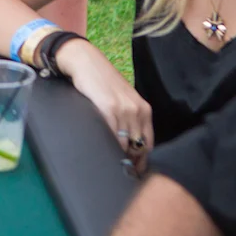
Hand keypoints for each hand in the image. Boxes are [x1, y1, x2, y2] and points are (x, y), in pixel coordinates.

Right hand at [57, 39, 154, 172]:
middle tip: (122, 173)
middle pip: (138, 147)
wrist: (86, 62)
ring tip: (110, 166)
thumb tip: (128, 145)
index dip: (142, 161)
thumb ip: (129, 119)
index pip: (148, 144)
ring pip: (125, 144)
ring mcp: (124, 109)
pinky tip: (102, 151)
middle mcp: (137, 110)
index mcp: (144, 109)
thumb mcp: (122, 100)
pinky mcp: (107, 108)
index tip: (134, 171)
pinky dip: (108, 146)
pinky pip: (111, 135)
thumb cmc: (101, 82)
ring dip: (119, 157)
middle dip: (131, 163)